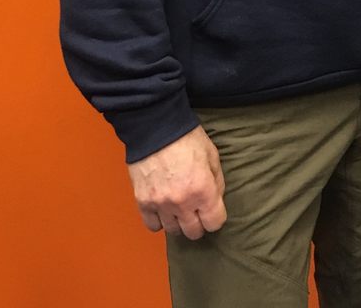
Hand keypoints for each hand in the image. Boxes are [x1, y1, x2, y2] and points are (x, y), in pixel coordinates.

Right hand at [127, 125, 226, 239]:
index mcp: (203, 190)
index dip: (216, 218)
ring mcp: (161, 204)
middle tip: (197, 211)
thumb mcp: (212, 155)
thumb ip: (217, 181)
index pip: (214, 223)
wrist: (156, 128)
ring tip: (180, 209)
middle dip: (199, 224)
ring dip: (179, 222)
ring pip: (173, 231)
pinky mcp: (143, 202)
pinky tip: (164, 209)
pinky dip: (159, 220)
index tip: (213, 212)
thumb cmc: (187, 138)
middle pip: (194, 232)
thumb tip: (215, 199)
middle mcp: (182, 202)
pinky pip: (152, 225)